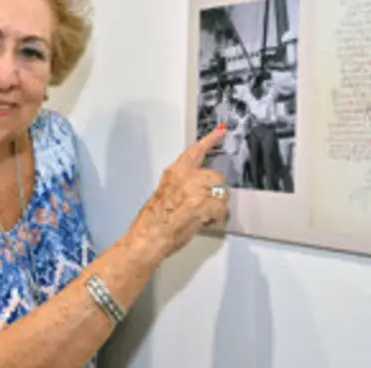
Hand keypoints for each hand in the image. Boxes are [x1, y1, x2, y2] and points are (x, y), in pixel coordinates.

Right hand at [133, 124, 229, 258]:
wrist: (148, 238)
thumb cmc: (151, 222)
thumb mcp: (162, 195)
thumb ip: (181, 188)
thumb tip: (193, 192)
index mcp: (174, 173)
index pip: (195, 151)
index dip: (210, 140)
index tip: (221, 131)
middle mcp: (186, 178)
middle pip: (216, 176)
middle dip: (215, 192)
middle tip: (206, 205)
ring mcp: (195, 191)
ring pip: (221, 193)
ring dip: (217, 206)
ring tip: (203, 216)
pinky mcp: (203, 206)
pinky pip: (220, 210)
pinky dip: (216, 218)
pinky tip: (204, 222)